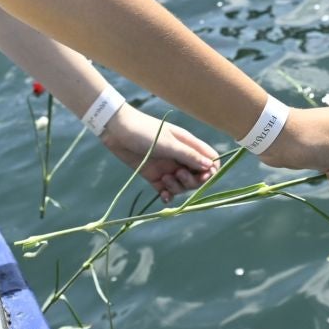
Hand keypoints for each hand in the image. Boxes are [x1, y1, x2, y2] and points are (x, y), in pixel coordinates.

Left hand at [99, 105, 219, 203]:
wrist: (117, 131)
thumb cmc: (144, 131)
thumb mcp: (168, 143)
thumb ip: (189, 155)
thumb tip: (211, 167)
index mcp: (188, 144)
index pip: (210, 159)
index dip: (211, 170)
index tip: (203, 176)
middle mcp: (180, 157)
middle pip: (198, 176)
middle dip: (192, 181)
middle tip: (179, 175)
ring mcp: (168, 167)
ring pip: (183, 185)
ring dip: (178, 187)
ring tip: (165, 180)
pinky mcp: (155, 176)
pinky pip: (167, 191)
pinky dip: (168, 196)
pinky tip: (164, 197)